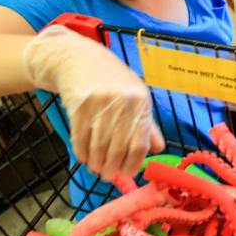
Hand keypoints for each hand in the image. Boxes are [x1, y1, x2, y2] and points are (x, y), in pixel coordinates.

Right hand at [22, 25, 163, 178]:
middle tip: (109, 176)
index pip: (140, 143)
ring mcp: (98, 104)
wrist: (79, 59)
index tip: (128, 173)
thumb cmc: (113, 79)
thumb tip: (158, 149)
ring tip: (97, 169)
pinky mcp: (78, 106)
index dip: (134, 163)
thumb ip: (147, 124)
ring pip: (98, 146)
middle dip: (113, 168)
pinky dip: (82, 153)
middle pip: (117, 148)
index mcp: (141, 101)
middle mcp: (121, 102)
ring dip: (97, 163)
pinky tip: (85, 158)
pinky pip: (80, 138)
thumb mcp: (136, 95)